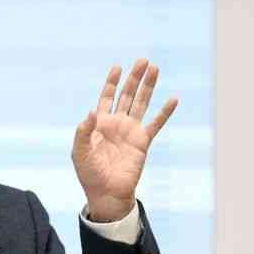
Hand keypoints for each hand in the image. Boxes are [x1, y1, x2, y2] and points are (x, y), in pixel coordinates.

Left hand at [72, 59, 177, 221]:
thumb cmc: (90, 173)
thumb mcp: (80, 152)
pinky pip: (155, 124)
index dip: (112, 82)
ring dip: (148, 87)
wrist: (106, 193)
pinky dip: (164, 112)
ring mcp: (131, 131)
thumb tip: (91, 111)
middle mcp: (117, 124)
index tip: (117, 67)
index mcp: (100, 123)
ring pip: (141, 103)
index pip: (106, 97)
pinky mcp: (142, 142)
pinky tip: (173, 100)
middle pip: (126, 95)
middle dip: (134, 78)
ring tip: (155, 69)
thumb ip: (83, 131)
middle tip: (142, 61)